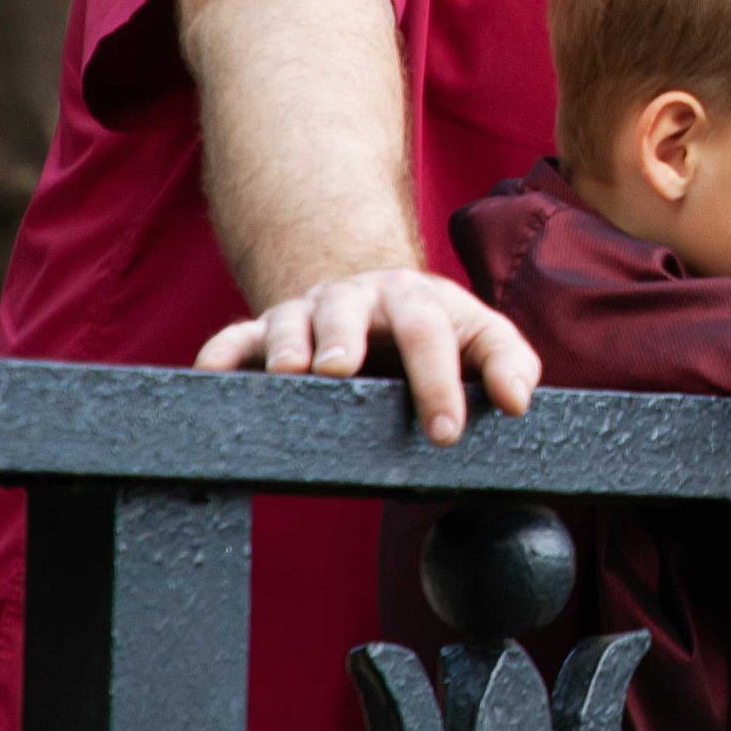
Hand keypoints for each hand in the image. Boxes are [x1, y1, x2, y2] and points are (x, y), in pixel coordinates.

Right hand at [193, 266, 540, 446]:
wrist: (376, 298)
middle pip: (351, 309)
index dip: (439, 379)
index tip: (445, 432)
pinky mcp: (265, 333)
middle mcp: (360, 300)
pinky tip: (213, 375)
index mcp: (417, 300)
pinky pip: (236, 339)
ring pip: (292, 319)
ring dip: (288, 343)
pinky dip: (222, 354)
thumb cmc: (435, 331)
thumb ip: (508, 362)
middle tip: (341, 370)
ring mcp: (309, 313)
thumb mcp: (478, 337)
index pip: (430, 332)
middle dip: (346, 337)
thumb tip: (518, 401)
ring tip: (289, 373)